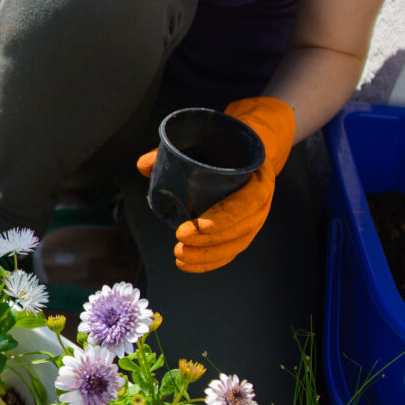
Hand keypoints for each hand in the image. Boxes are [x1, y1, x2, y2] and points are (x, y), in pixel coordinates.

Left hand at [135, 96, 294, 272]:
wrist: (248, 145)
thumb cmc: (226, 143)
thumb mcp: (208, 139)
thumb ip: (174, 150)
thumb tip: (143, 165)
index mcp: (258, 175)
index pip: (250, 200)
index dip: (227, 216)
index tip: (200, 224)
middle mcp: (262, 200)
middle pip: (243, 228)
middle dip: (211, 240)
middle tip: (180, 240)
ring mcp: (255, 217)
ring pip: (236, 243)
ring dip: (209, 255)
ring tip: (179, 256)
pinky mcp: (243, 229)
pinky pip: (231, 250)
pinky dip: (210, 261)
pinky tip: (187, 265)